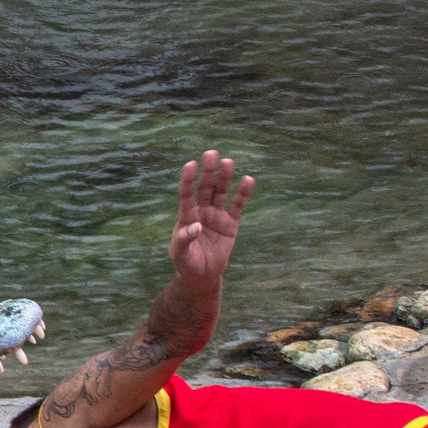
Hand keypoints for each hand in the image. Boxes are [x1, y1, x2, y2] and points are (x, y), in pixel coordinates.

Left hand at [169, 150, 254, 288]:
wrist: (202, 274)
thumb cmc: (186, 262)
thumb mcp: (179, 253)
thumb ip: (184, 238)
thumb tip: (196, 226)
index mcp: (186, 215)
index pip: (186, 193)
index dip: (187, 179)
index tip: (190, 164)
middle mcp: (201, 211)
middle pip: (205, 187)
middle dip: (208, 171)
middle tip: (211, 153)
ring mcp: (216, 215)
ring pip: (221, 192)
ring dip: (224, 177)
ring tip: (228, 162)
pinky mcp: (230, 223)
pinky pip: (237, 205)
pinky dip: (242, 193)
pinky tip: (248, 180)